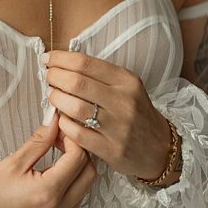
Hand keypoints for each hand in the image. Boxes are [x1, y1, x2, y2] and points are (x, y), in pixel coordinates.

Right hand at [0, 120, 96, 207]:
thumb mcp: (13, 162)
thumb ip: (40, 140)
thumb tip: (55, 121)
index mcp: (48, 193)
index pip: (78, 158)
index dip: (73, 139)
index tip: (62, 131)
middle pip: (89, 174)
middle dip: (81, 153)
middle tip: (63, 142)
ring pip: (83, 191)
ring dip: (76, 171)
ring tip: (57, 159)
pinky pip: (72, 206)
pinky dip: (69, 189)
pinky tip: (53, 180)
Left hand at [44, 50, 174, 182]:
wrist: (159, 148)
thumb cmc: (136, 113)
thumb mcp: (127, 87)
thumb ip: (100, 76)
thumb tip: (64, 65)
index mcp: (127, 81)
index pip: (86, 63)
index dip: (60, 59)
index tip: (48, 58)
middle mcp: (124, 101)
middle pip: (77, 83)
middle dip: (54, 77)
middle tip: (48, 77)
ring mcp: (117, 127)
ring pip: (74, 108)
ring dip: (56, 100)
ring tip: (53, 97)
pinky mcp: (110, 149)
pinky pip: (76, 134)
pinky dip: (62, 124)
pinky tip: (61, 119)